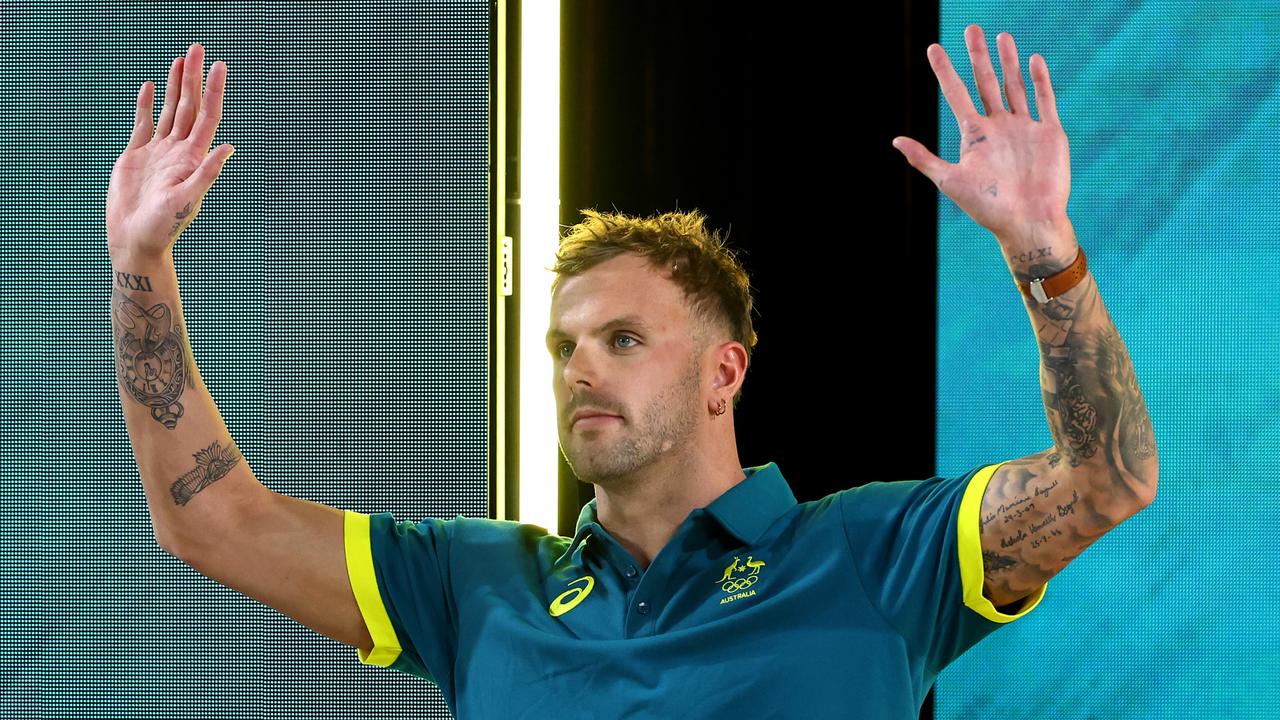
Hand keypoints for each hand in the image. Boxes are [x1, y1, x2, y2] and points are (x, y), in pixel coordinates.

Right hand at [106, 43, 233, 259]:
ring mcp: (159, 153)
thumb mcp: (187, 200)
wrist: (135, 240)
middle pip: (189, 107)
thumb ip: (206, 173)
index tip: (219, 66)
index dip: (213, 91)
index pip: (207, 116)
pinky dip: (148, 105)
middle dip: (194, 78)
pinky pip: (144, 125)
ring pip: (170, 111)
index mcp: (193, 158)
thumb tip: (228, 147)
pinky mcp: (137, 157)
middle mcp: (179, 151)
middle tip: (198, 48)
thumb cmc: (163, 227)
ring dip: (176, 86)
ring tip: (181, 60)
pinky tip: (154, 87)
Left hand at [893, 25, 1070, 244]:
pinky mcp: (1049, 133)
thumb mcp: (950, 181)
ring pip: (1014, 86)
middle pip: (985, 82)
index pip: (956, 94)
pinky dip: (1040, 80)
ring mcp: (1024, 128)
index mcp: (974, 135)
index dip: (945, 71)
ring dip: (1008, 62)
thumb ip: (924, 159)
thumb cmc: (987, 207)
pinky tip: (1033, 59)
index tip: (933, 48)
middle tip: (971, 28)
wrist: (1028, 222)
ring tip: (1002, 37)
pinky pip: (1045, 101)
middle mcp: (998, 127)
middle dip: (978, 56)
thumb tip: (895, 140)